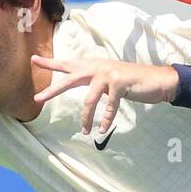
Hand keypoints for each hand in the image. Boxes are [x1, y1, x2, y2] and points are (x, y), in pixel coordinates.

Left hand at [31, 56, 178, 135]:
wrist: (157, 80)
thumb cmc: (131, 82)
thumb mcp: (109, 79)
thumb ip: (93, 80)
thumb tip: (80, 84)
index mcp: (93, 66)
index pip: (68, 64)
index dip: (50, 63)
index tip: (33, 60)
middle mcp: (97, 67)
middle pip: (69, 79)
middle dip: (53, 91)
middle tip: (37, 99)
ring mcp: (108, 74)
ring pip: (89, 99)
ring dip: (86, 118)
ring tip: (85, 131)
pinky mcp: (119, 83)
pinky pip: (108, 107)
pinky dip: (105, 120)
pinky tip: (101, 130)